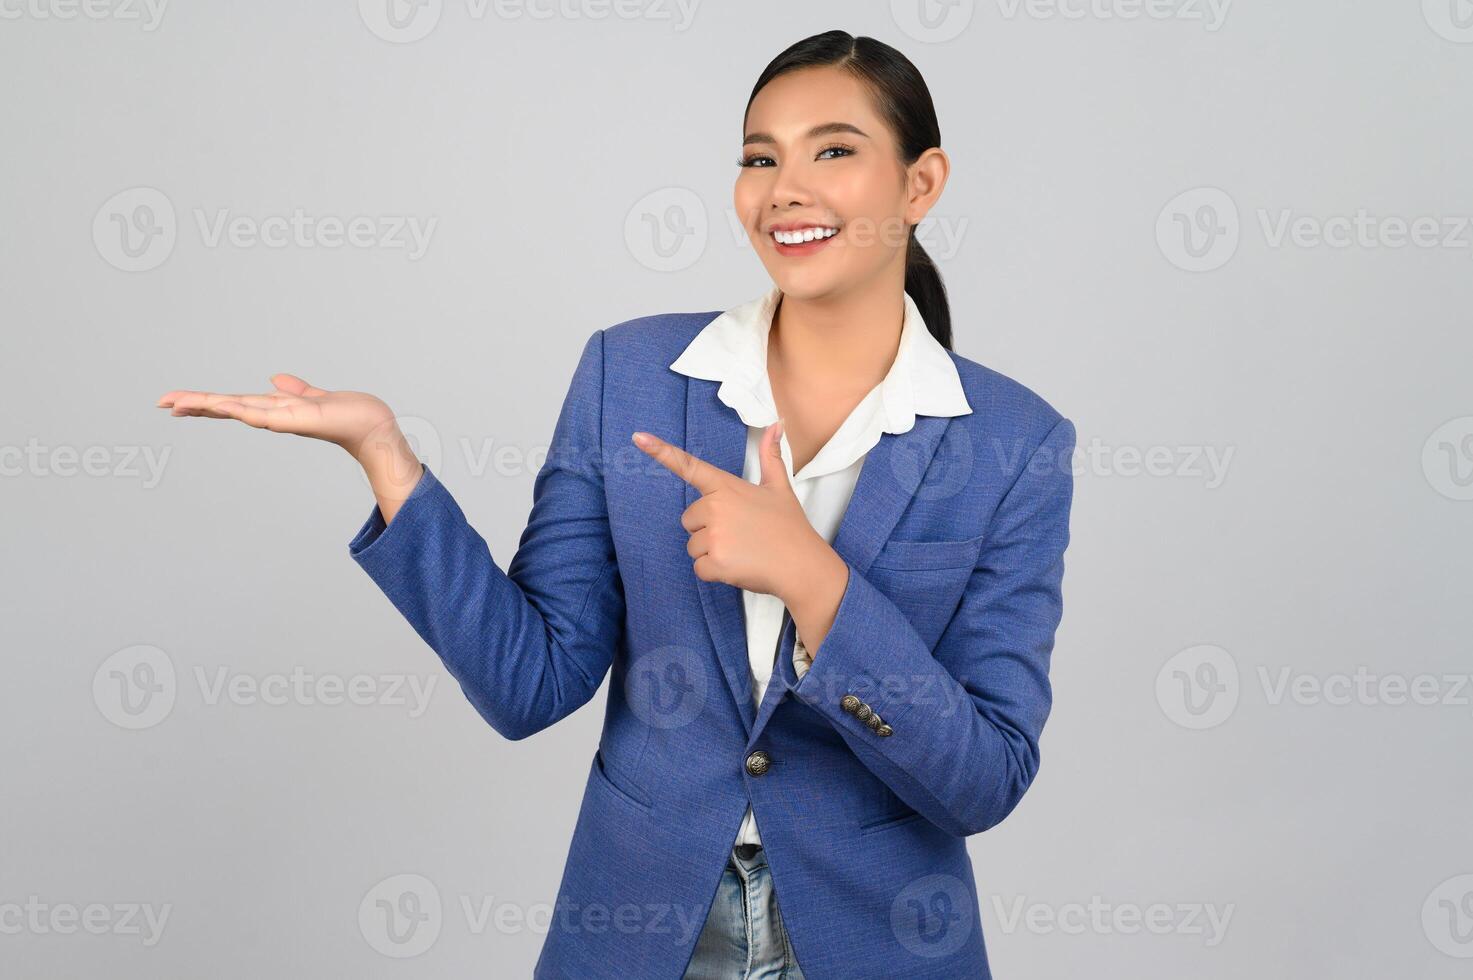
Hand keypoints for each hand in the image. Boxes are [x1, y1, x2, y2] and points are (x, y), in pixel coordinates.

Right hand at [155, 373, 410, 473]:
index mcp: (274, 409)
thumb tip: (277, 379)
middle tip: (161, 402)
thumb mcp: (314, 397)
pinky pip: (263, 415)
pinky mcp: (296, 421)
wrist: (372, 425)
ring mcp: (282, 420)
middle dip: (194, 405)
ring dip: (207, 406)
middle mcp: (273, 416)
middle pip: (226, 408)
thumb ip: (296, 390)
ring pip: (236, 410)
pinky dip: (242, 411)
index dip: (205, 402)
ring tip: (177, 403)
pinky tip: (222, 405)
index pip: (232, 403)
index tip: (177, 401)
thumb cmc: (348, 414)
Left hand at [632, 419, 836, 603]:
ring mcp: (715, 535)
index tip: (638, 437)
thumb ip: (771, 456)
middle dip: (708, 531)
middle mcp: (716, 507)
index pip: (690, 466)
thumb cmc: (789, 527)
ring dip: (712, 553)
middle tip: (739, 535)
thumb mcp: (780, 487)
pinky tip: (738, 567)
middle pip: (689, 520)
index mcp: (727, 486)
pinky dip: (715, 573)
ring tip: (742, 551)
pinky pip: (699, 568)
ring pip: (693, 546)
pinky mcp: (715, 561)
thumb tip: (777, 424)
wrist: (802, 566)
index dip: (661, 451)